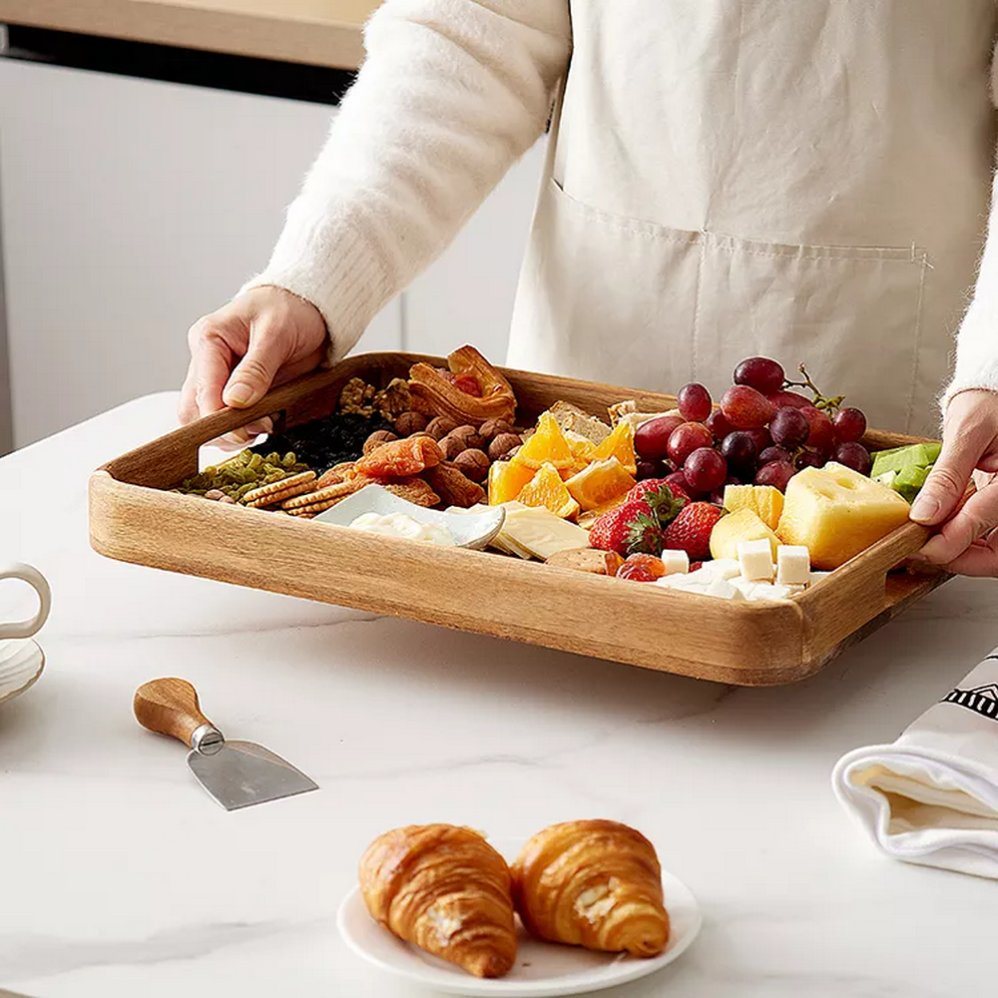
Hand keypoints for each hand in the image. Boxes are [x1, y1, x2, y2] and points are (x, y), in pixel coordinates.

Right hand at [180, 286, 327, 444]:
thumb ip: (256, 369)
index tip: (240, 433)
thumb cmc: (290, 310)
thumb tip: (234, 402)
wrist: (308, 309)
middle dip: (222, 428)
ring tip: (266, 424)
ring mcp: (220, 379)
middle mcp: (208, 361)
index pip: (201, 388)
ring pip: (208, 420)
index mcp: (209, 339)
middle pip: (194, 410)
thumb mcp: (276, 334)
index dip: (216, 416)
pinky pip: (230, 421)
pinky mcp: (237, 393)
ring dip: (233, 432)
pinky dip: (245, 429)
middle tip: (258, 429)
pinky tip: (266, 422)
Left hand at [910, 389, 997, 575]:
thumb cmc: (993, 403)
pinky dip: (965, 543)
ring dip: (961, 554)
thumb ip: (948, 475)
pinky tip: (938, 533)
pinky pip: (991, 539)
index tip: (918, 548)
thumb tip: (924, 515)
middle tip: (919, 550)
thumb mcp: (968, 431)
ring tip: (923, 541)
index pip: (984, 521)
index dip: (950, 543)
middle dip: (960, 558)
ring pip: (994, 553)